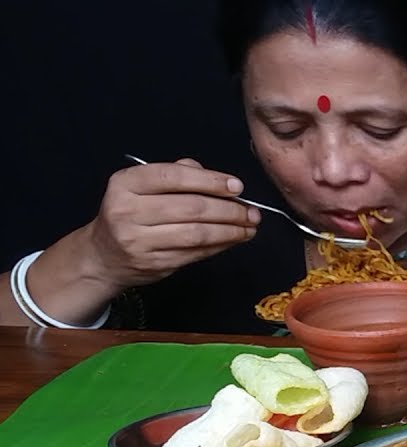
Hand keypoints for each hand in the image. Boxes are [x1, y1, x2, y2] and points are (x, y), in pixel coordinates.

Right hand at [81, 158, 259, 290]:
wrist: (104, 255)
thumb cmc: (131, 214)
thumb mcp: (141, 186)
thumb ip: (177, 174)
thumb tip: (215, 177)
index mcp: (125, 184)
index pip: (173, 176)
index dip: (210, 180)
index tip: (237, 187)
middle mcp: (128, 211)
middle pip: (191, 208)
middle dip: (229, 210)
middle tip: (252, 211)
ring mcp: (139, 240)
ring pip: (197, 233)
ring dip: (231, 231)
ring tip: (249, 226)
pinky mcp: (154, 263)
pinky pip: (196, 253)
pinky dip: (220, 245)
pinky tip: (234, 239)